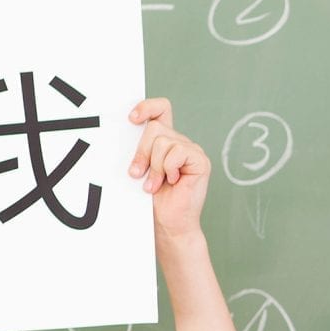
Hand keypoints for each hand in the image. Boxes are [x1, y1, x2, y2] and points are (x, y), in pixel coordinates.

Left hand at [129, 99, 210, 249]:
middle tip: (137, 174)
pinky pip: (176, 153)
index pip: (161, 109)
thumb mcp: (141, 169)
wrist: (170, 223)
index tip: (131, 119)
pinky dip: (168, 169)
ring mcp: (192, 150)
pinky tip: (172, 182)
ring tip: (155, 184)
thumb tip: (129, 131)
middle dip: (142, 152)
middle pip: (155, 128)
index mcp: (166, 141)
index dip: (147, 107)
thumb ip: (140, 150)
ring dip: (154, 166)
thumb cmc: (154, 199)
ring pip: (163, 142)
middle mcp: (181, 142)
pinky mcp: (200, 161)